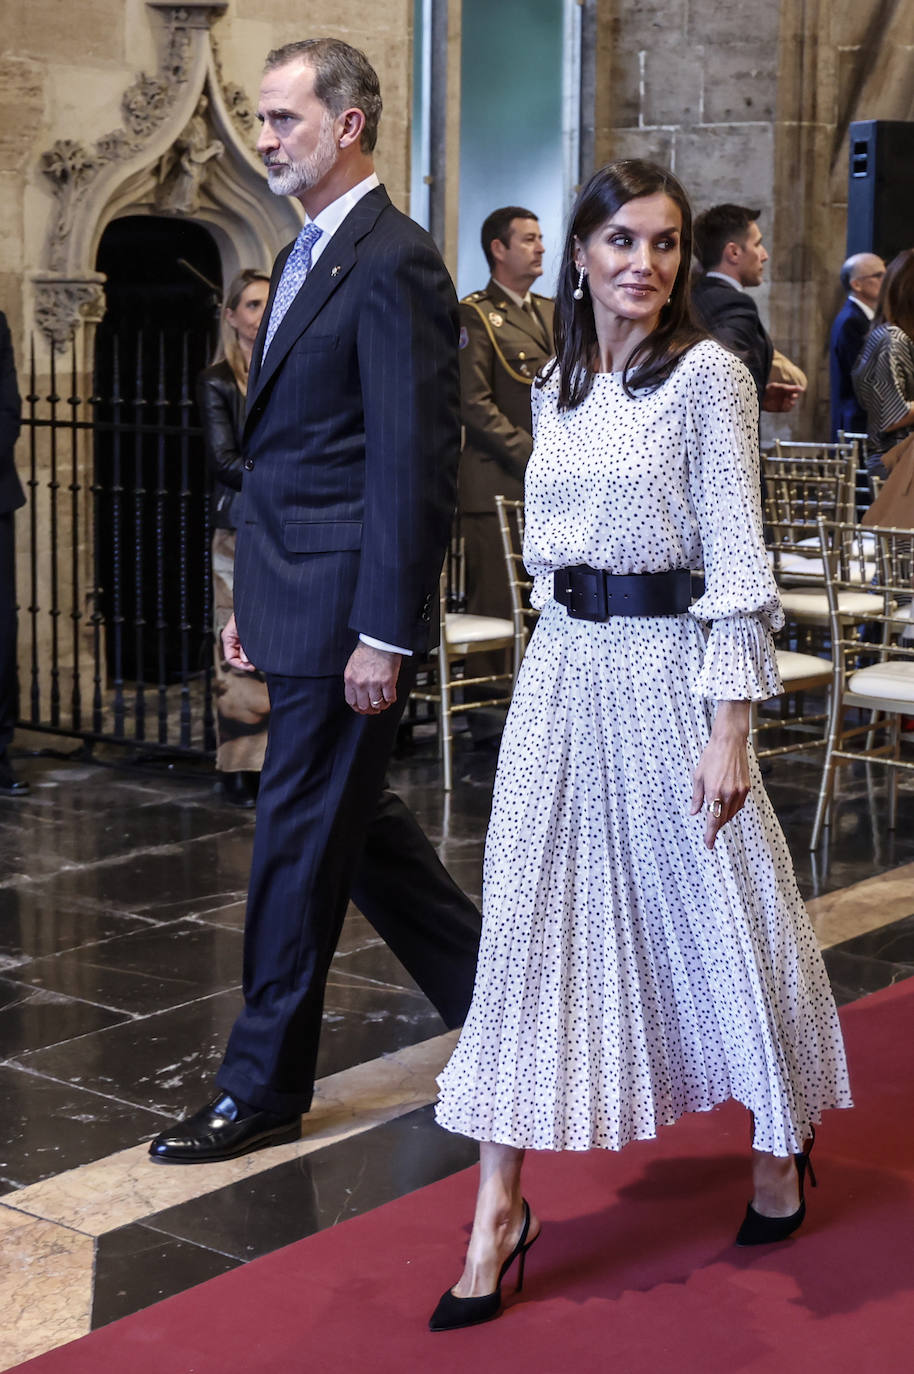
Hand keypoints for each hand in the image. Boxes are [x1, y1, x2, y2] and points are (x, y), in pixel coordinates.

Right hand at [221, 613, 255, 672]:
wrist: (257, 603)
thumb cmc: (249, 611)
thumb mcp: (246, 631)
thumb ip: (245, 647)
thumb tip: (246, 660)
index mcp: (228, 637)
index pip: (230, 658)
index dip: (240, 665)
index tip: (251, 667)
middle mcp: (233, 638)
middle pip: (237, 657)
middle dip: (246, 662)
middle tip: (256, 663)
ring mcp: (240, 637)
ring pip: (243, 653)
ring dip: (251, 656)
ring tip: (259, 657)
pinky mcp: (247, 636)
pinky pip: (249, 647)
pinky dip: (254, 651)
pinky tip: (260, 651)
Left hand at [344, 642, 400, 714]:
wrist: (380, 641)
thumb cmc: (368, 650)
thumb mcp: (353, 666)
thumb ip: (354, 680)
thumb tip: (358, 693)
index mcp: (350, 679)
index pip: (351, 701)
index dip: (358, 708)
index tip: (363, 709)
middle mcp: (361, 683)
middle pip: (364, 706)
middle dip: (370, 710)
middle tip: (375, 709)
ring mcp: (374, 683)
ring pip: (377, 704)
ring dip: (382, 705)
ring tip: (384, 702)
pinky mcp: (387, 682)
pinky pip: (390, 698)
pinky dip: (391, 699)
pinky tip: (391, 696)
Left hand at [690, 701, 750, 848]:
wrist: (730, 742)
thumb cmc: (711, 757)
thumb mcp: (698, 776)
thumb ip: (696, 797)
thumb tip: (694, 812)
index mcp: (714, 792)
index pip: (712, 820)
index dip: (710, 835)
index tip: (708, 844)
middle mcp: (728, 794)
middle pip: (722, 819)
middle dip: (716, 827)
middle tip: (709, 832)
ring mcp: (739, 791)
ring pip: (732, 814)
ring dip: (723, 819)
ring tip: (716, 819)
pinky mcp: (746, 787)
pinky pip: (739, 805)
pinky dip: (732, 809)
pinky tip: (726, 807)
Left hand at [762, 382, 804, 413]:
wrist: (759, 398)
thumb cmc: (768, 391)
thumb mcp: (778, 387)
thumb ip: (788, 388)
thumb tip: (801, 388)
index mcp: (785, 389)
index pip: (795, 389)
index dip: (798, 389)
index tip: (802, 389)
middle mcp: (785, 396)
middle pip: (794, 396)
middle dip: (794, 396)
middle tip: (792, 396)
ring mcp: (783, 402)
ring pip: (792, 403)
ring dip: (791, 402)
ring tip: (788, 401)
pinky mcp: (780, 409)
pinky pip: (787, 409)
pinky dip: (788, 407)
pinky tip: (785, 405)